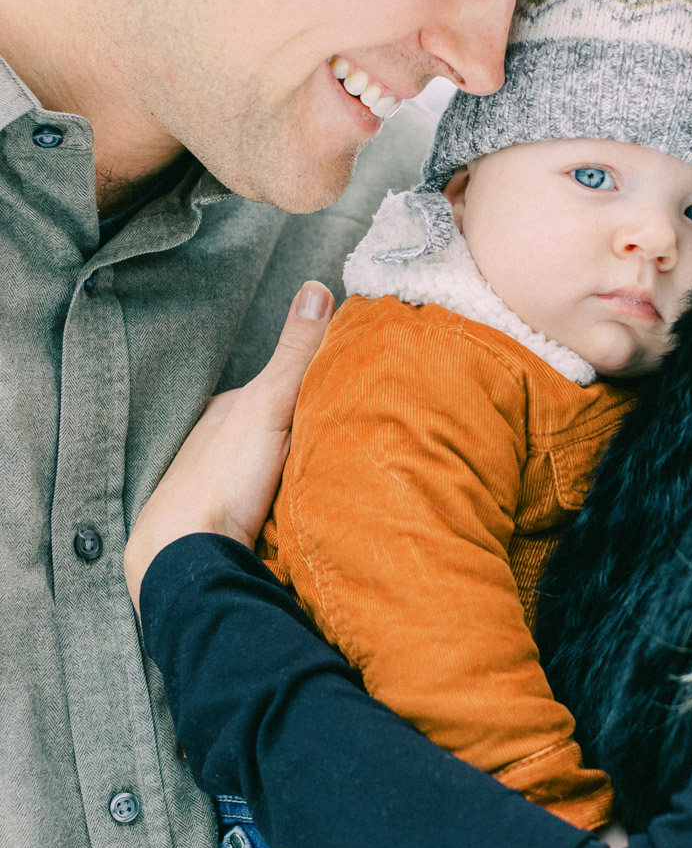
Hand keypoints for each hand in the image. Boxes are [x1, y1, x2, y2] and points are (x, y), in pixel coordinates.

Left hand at [124, 281, 334, 615]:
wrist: (186, 559)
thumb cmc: (222, 478)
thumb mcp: (267, 404)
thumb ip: (294, 354)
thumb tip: (316, 288)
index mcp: (223, 412)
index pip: (275, 387)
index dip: (309, 386)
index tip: (347, 389)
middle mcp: (217, 447)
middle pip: (274, 430)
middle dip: (303, 430)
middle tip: (348, 434)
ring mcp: (221, 490)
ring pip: (270, 469)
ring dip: (297, 470)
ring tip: (336, 473)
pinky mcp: (229, 529)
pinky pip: (267, 505)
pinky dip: (287, 502)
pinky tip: (308, 510)